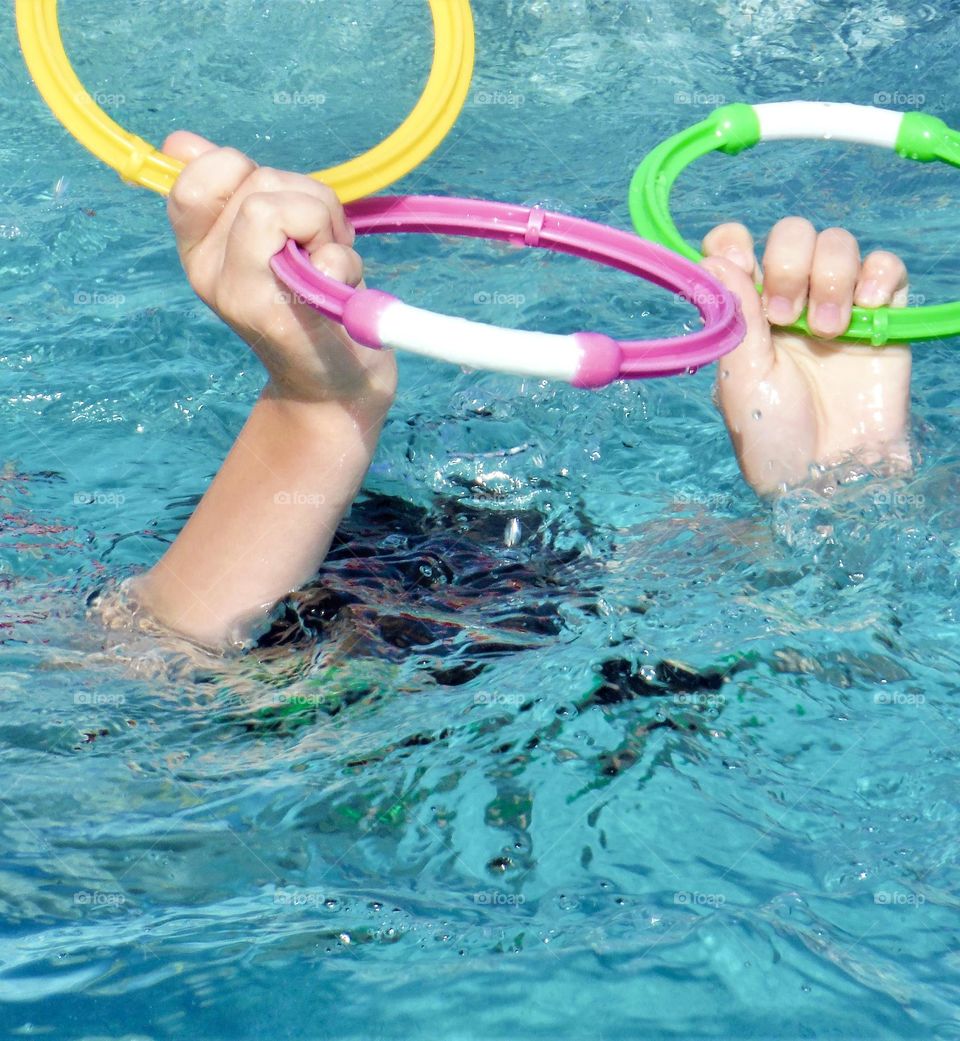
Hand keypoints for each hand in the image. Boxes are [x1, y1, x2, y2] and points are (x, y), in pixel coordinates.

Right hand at [162, 131, 396, 410]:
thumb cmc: (311, 305)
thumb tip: (180, 144)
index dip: (243, 171)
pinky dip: (343, 260)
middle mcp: (208, 271)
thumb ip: (233, 193)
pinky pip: (315, 247)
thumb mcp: (272, 239)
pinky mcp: (276, 313)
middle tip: (317, 245)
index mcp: (200, 249)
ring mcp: (238, 293)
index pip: (195, 178)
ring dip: (328, 225)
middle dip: (307, 199)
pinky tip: (336, 292)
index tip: (276, 208)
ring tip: (326, 267)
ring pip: (285, 202)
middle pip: (259, 180)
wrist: (335, 388)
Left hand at [702, 218, 911, 494]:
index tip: (740, 262)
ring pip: (837, 243)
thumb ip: (735, 317)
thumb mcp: (741, 381)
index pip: (734, 248)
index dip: (735, 242)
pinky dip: (877, 276)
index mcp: (745, 313)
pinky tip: (866, 311)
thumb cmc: (774, 436)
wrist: (832, 473)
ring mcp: (836, 304)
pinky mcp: (881, 315)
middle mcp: (787, 300)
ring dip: (831, 276)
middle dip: (788, 263)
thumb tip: (713, 257)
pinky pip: (886, 265)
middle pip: (791, 234)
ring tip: (827, 332)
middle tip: (787, 317)